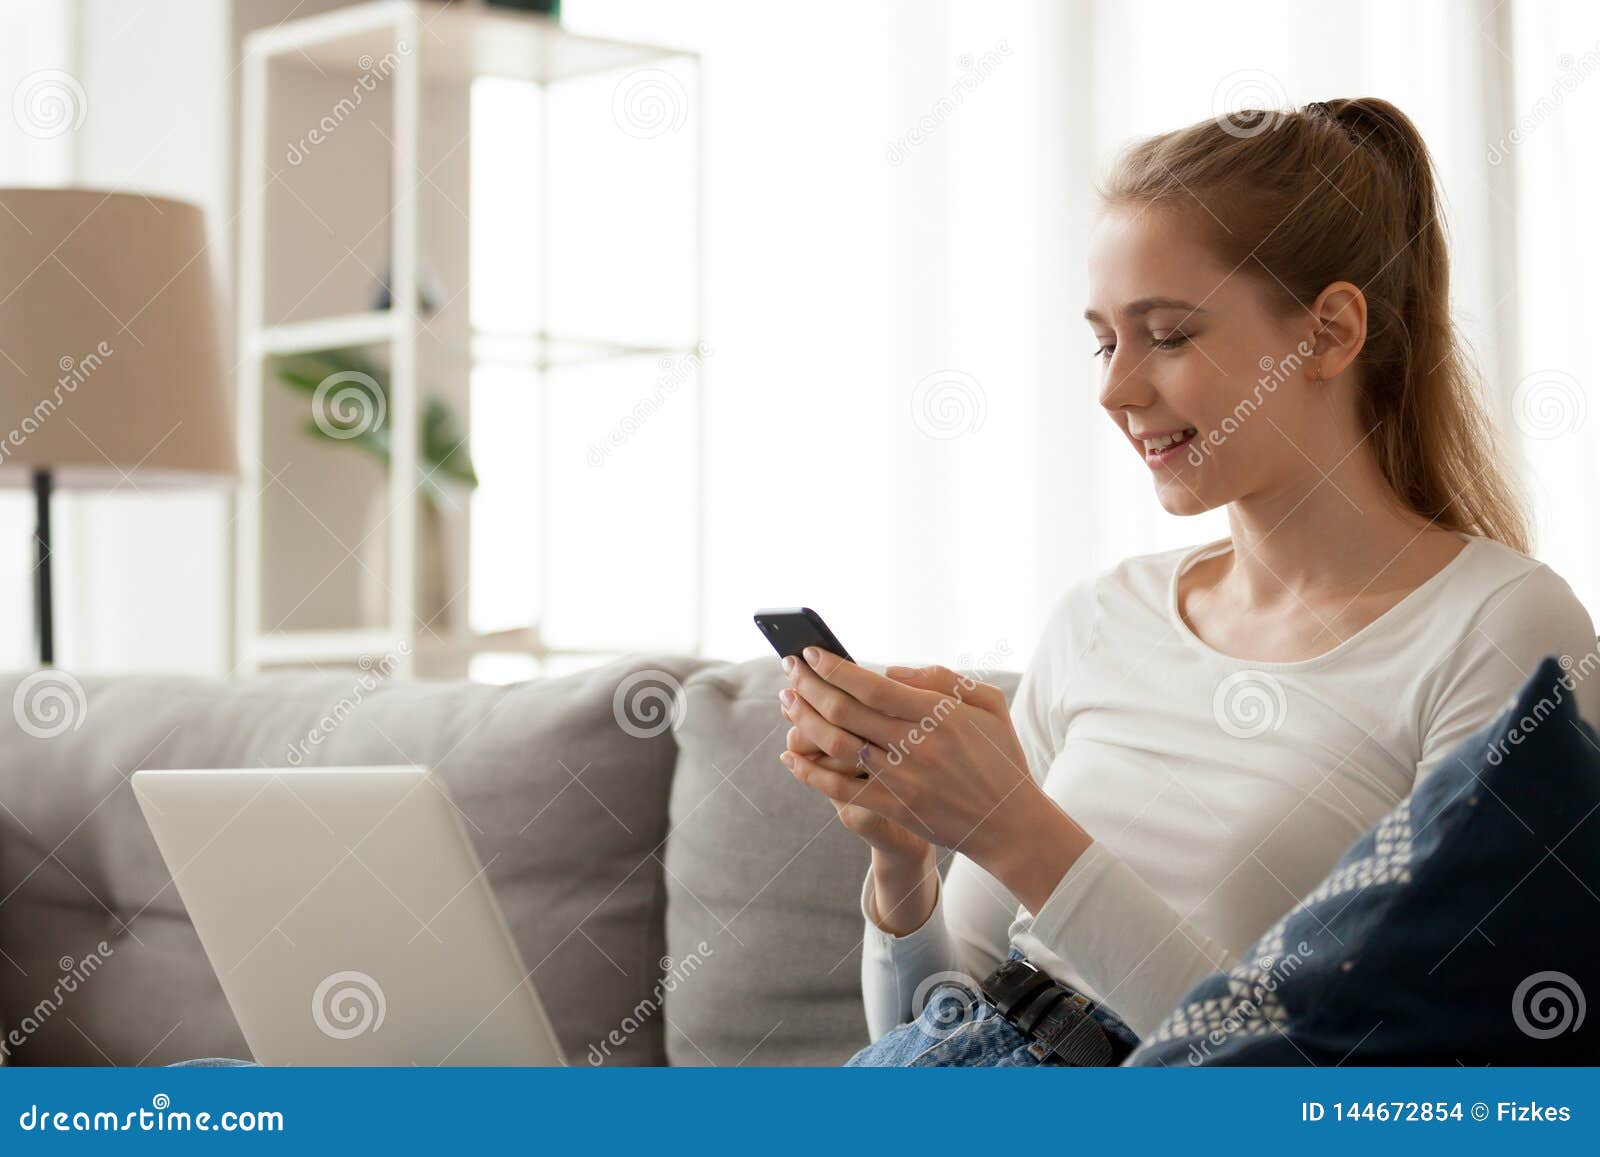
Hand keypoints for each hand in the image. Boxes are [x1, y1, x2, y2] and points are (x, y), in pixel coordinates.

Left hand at [778, 649, 1092, 913]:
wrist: (1011, 824)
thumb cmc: (1000, 758)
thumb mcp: (988, 704)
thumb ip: (942, 679)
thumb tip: (892, 670)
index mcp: (939, 713)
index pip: (872, 684)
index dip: (834, 667)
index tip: (811, 653)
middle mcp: (917, 744)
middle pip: (846, 710)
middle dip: (810, 685)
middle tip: (789, 669)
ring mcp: (903, 779)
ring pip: (837, 744)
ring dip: (804, 720)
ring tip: (786, 702)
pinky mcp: (894, 808)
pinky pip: (841, 788)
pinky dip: (810, 772)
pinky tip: (790, 756)